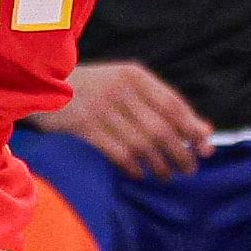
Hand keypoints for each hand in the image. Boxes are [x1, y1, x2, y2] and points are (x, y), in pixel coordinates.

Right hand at [39, 61, 214, 176]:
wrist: (43, 82)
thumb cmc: (94, 88)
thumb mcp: (127, 86)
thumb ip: (162, 105)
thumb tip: (203, 131)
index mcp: (135, 75)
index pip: (173, 104)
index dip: (192, 128)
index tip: (206, 147)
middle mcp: (121, 89)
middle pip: (160, 127)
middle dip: (180, 152)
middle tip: (189, 168)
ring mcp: (101, 107)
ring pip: (141, 143)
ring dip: (158, 164)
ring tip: (166, 175)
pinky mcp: (83, 125)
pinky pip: (117, 152)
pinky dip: (132, 166)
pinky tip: (139, 173)